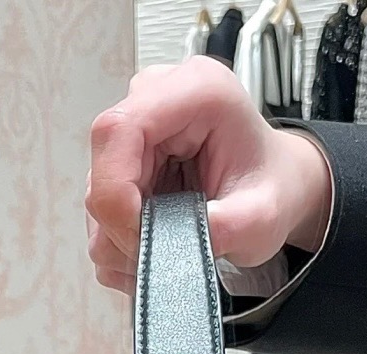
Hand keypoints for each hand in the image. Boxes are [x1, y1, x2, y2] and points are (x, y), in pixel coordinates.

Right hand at [86, 56, 331, 294]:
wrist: (270, 186)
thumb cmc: (271, 185)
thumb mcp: (264, 215)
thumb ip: (226, 228)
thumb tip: (172, 249)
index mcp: (194, 90)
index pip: (119, 131)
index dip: (116, 192)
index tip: (143, 236)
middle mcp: (153, 101)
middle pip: (101, 173)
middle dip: (124, 227)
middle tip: (168, 249)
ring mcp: (130, 135)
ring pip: (95, 203)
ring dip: (124, 241)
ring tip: (173, 243)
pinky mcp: (116, 165)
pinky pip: (97, 218)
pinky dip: (122, 245)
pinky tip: (159, 241)